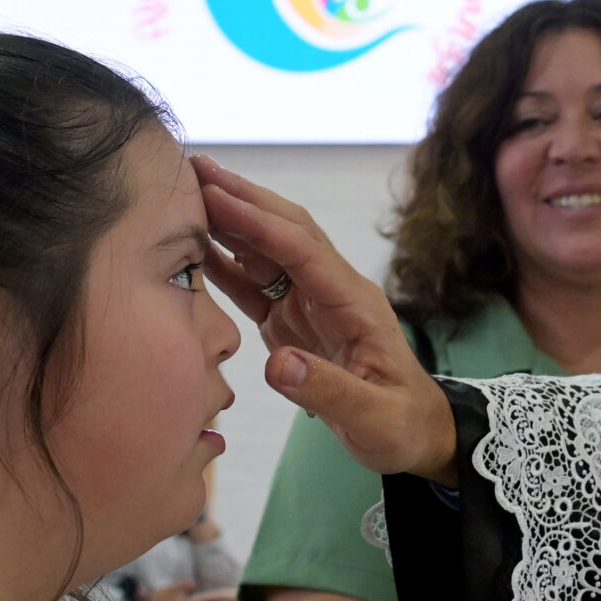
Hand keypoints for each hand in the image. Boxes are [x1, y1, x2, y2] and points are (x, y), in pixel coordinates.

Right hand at [196, 157, 458, 481]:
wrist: (415, 434)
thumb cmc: (402, 425)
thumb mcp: (374, 417)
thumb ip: (328, 390)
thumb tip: (277, 364)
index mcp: (354, 302)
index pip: (302, 249)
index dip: (258, 223)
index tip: (216, 197)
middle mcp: (331, 291)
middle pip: (285, 231)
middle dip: (243, 197)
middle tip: (195, 166)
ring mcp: (309, 303)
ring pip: (266, 250)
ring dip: (229, 221)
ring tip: (185, 192)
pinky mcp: (290, 322)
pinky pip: (254, 285)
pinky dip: (224, 264)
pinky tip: (194, 247)